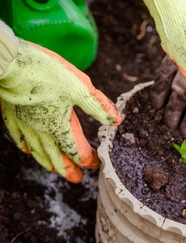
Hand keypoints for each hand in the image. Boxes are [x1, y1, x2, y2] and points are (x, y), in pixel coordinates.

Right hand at [0, 40, 120, 182]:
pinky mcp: (11, 114)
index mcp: (61, 124)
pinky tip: (27, 150)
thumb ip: (99, 106)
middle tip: (77, 179)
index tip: (95, 164)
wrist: (12, 63)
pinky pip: (18, 137)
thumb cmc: (48, 73)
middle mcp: (41, 129)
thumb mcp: (81, 87)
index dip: (87, 159)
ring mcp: (24, 124)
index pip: (76, 150)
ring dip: (48, 163)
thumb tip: (117, 120)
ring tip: (55, 171)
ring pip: (37, 150)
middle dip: (68, 169)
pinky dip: (26, 147)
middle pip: (56, 156)